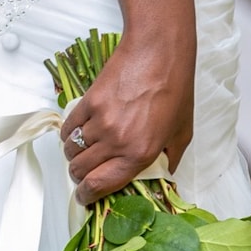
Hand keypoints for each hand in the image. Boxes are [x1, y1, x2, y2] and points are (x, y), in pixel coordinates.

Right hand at [59, 35, 193, 204]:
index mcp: (140, 153)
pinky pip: (67, 128)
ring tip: (82, 153)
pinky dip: (67, 135)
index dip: (88, 196)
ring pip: (71, 150)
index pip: (101, 185)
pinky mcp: (89, 102)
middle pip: (81, 171)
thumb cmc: (175, 89)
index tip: (85, 197)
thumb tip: (161, 175)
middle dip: (80, 178)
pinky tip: (76, 133)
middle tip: (85, 174)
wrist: (158, 53)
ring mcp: (100, 121)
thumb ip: (171, 159)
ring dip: (73, 156)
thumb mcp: (183, 132)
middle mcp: (117, 141)